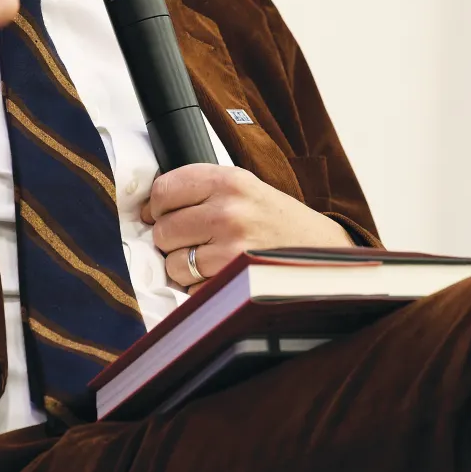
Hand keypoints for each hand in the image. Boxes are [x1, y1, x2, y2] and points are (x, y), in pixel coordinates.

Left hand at [141, 163, 353, 289]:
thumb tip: (146, 211)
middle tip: (195, 240)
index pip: (163, 190)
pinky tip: (223, 275)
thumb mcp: (245, 189)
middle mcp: (228, 211)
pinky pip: (191, 290)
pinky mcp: (233, 280)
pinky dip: (200, 289)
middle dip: (171, 240)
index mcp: (229, 181)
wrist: (324, 253)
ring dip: (185, 267)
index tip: (162, 213)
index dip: (157, 206)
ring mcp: (231, 247)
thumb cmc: (278, 222)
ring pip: (173, 263)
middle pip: (162, 230)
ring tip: (212, 259)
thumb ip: (200, 191)